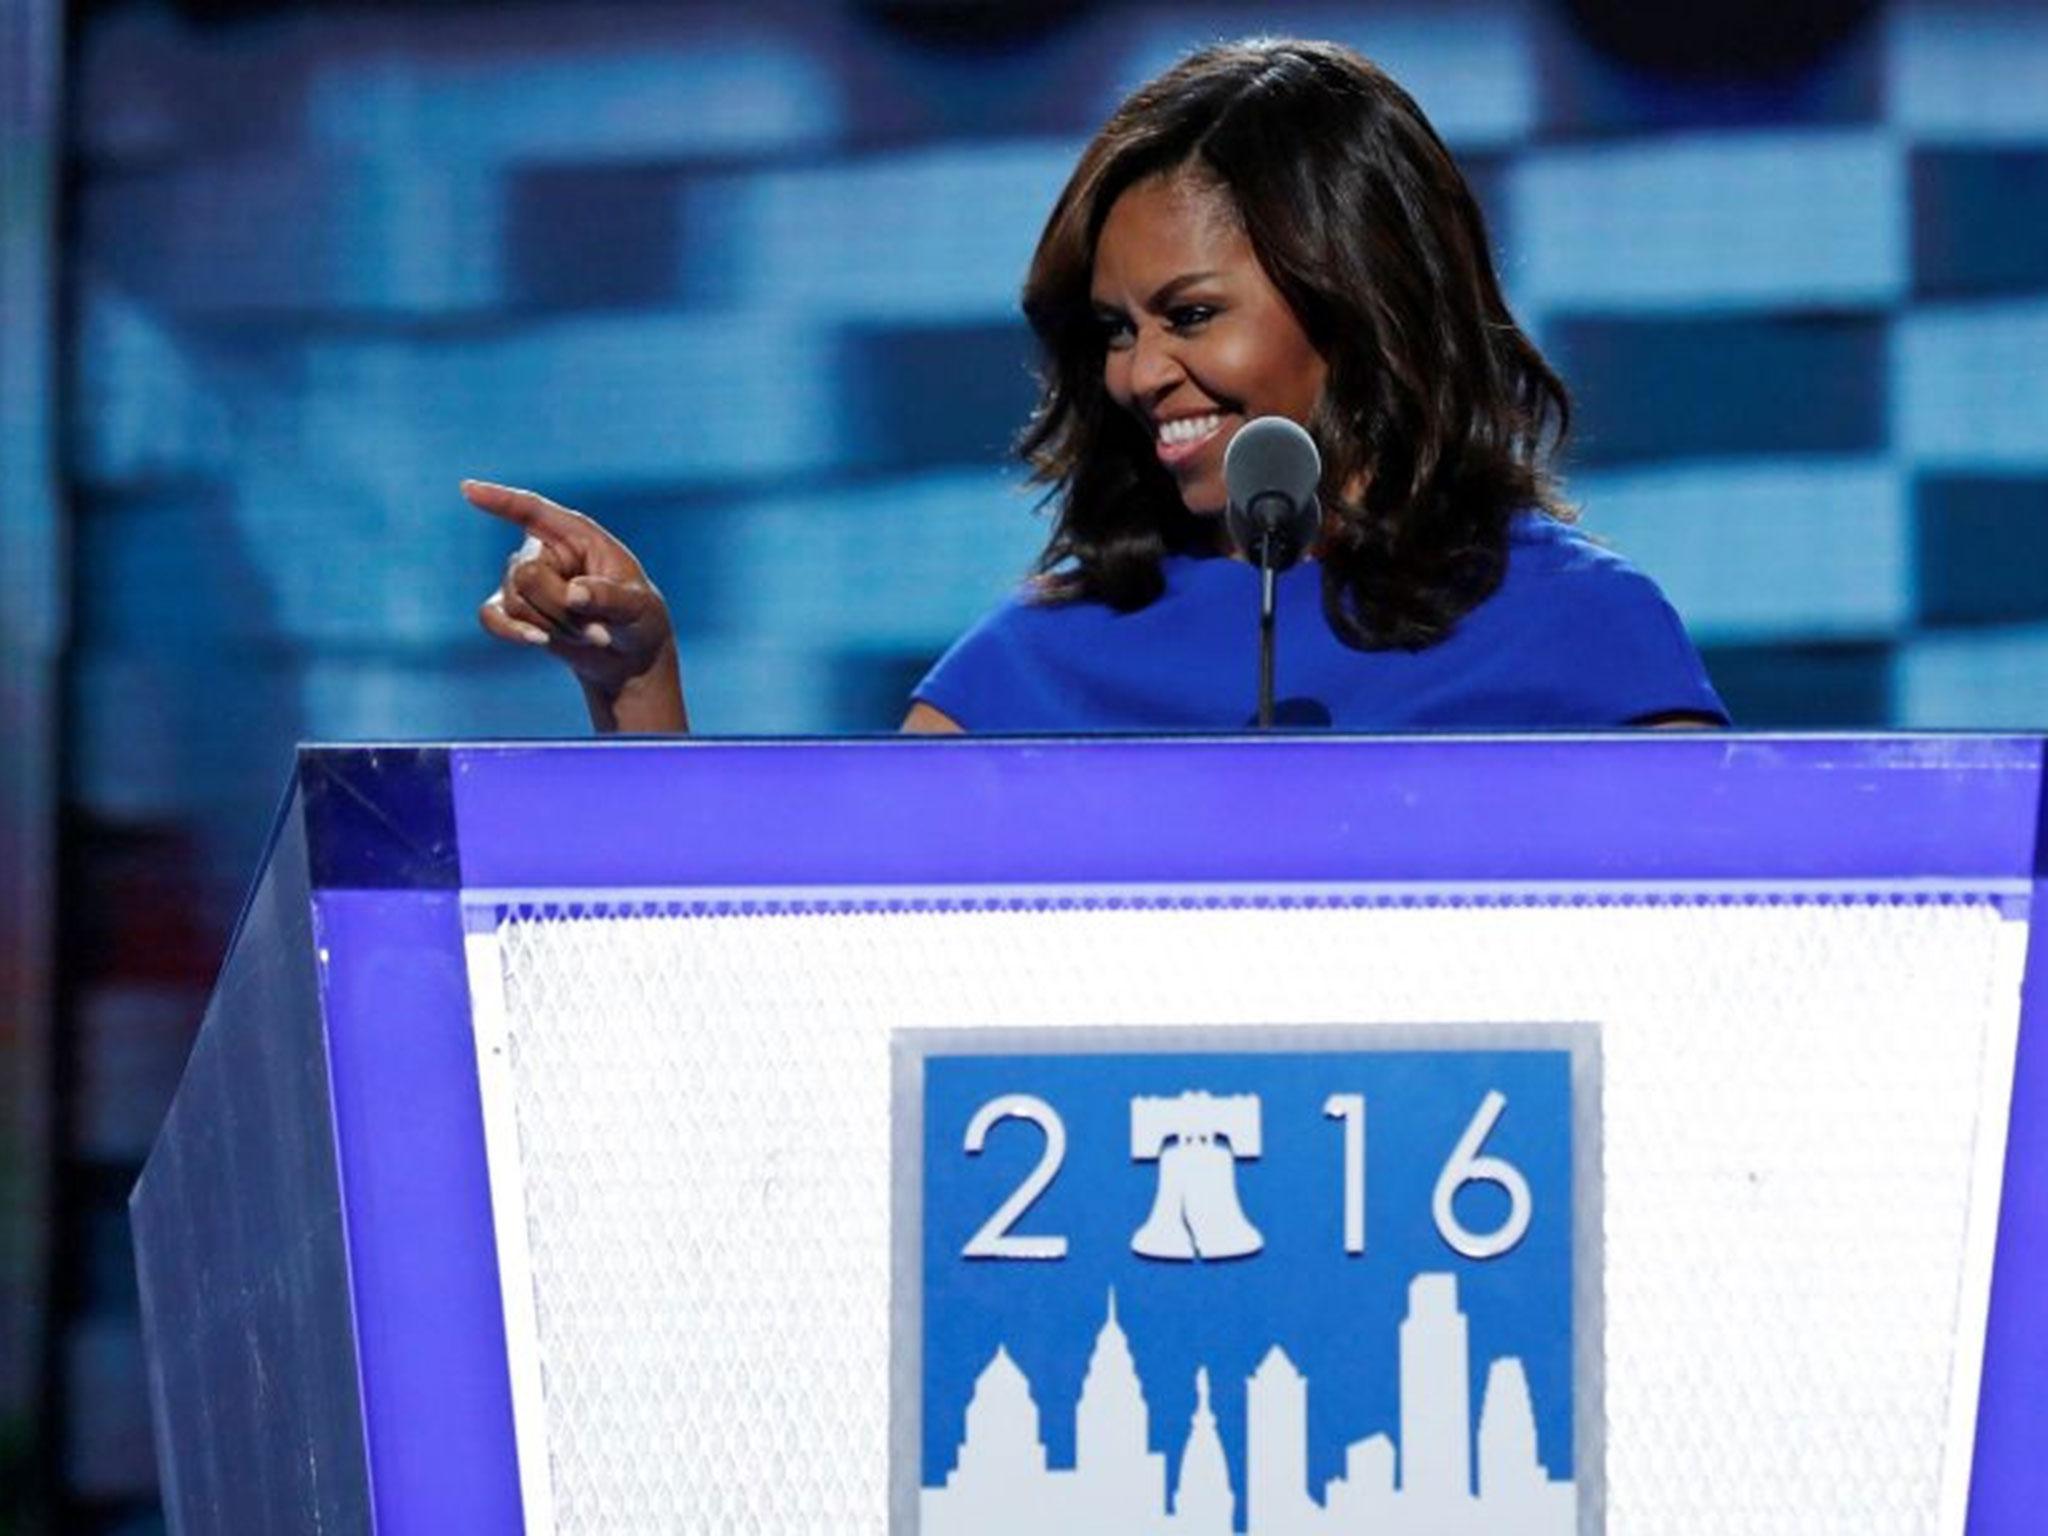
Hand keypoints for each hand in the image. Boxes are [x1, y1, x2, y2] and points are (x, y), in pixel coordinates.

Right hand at [467, 479, 687, 731]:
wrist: (628, 655)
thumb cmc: (638, 619)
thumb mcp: (638, 607)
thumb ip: (610, 597)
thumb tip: (573, 594)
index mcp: (576, 534)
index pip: (532, 510)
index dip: (500, 500)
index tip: (467, 489)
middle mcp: (544, 551)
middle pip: (525, 574)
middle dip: (560, 609)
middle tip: (598, 627)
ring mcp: (524, 580)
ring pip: (515, 602)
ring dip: (554, 627)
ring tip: (590, 635)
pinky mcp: (513, 611)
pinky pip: (491, 617)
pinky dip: (513, 632)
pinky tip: (539, 642)